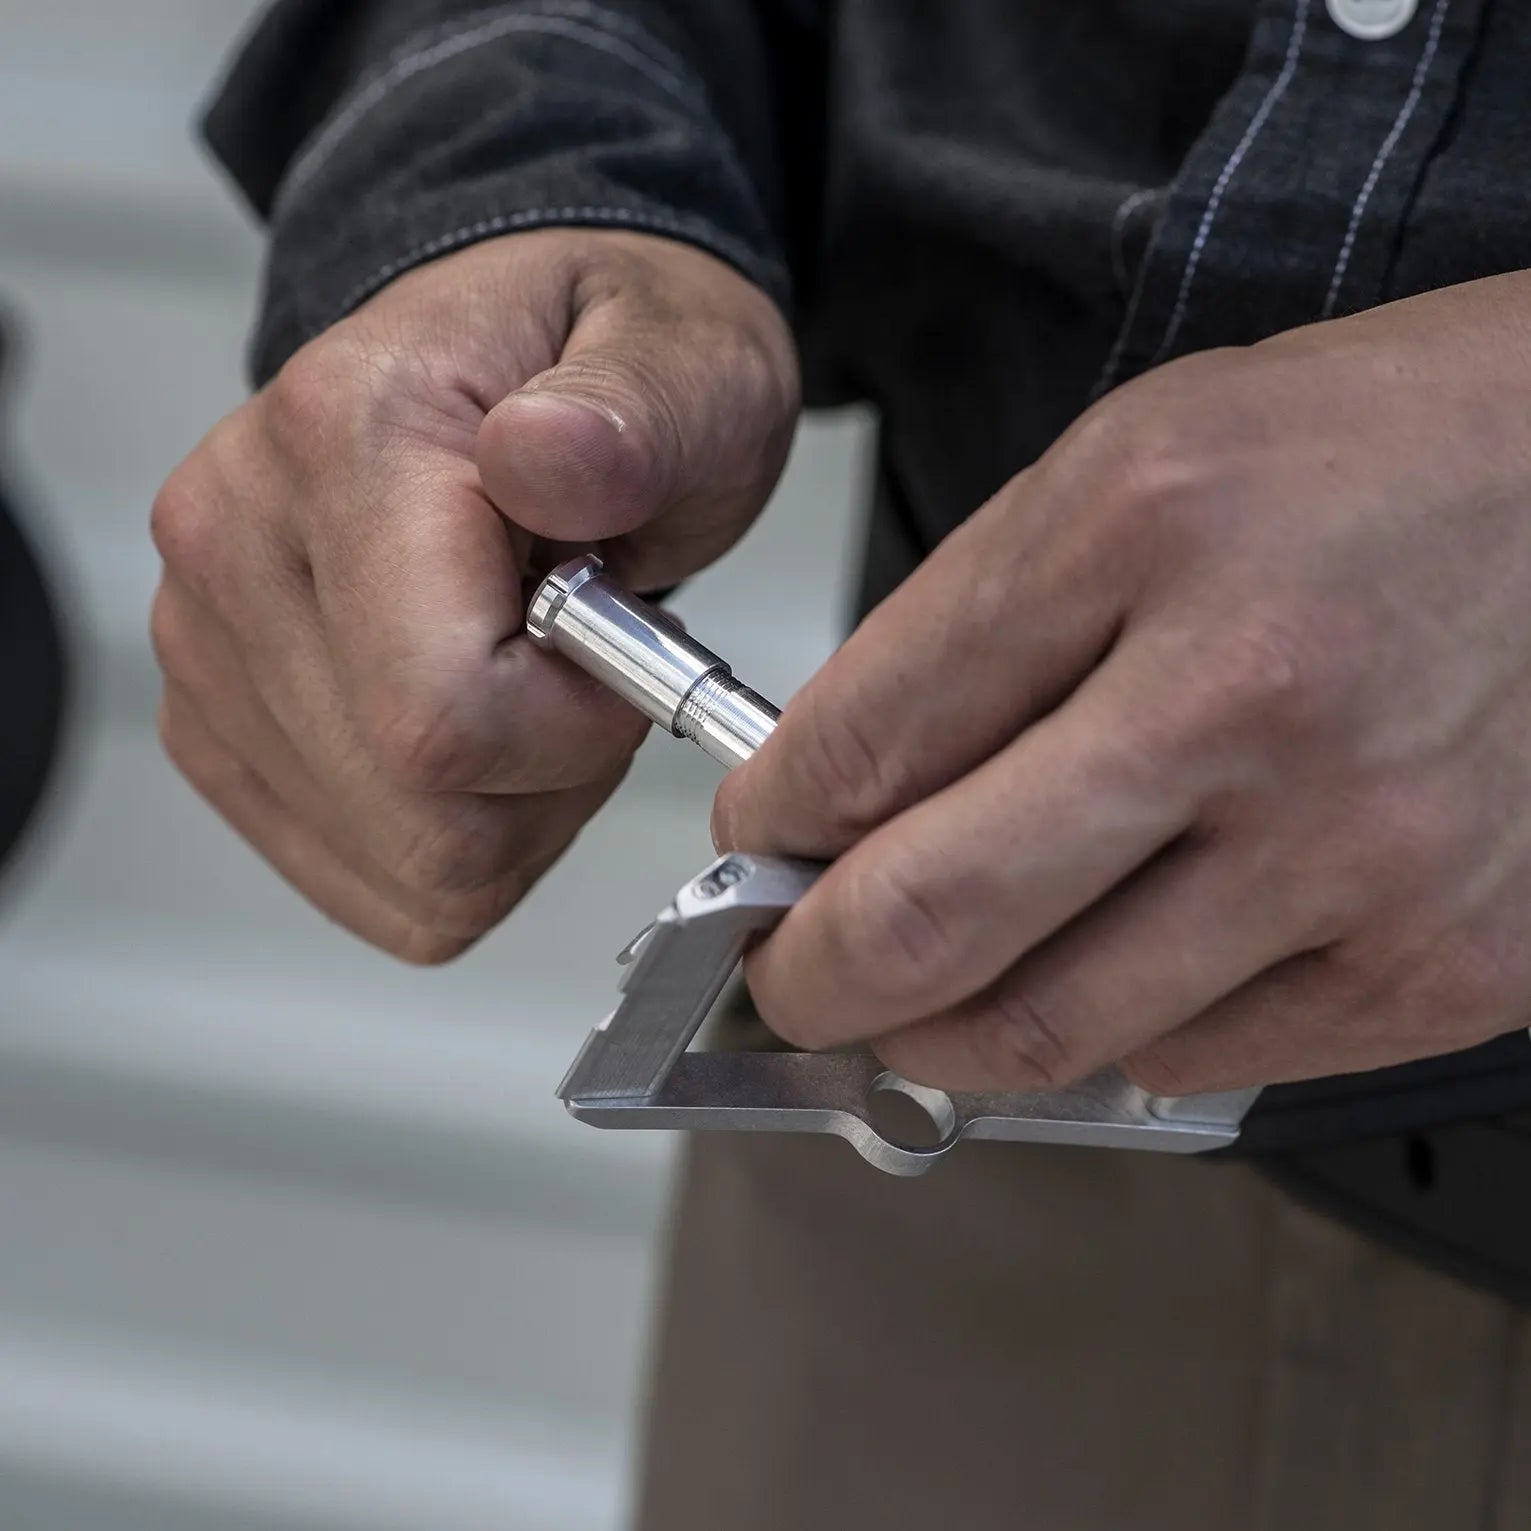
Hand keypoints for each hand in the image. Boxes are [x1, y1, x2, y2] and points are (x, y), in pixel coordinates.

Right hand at [153, 230, 797, 960]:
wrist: (520, 369)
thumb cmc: (606, 371)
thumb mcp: (681, 360)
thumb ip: (634, 413)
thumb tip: (547, 458)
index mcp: (345, 436)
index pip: (440, 713)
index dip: (573, 728)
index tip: (623, 653)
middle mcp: (235, 539)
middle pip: (418, 814)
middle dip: (555, 779)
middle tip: (588, 668)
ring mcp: (207, 642)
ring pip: (400, 864)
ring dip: (516, 813)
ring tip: (538, 687)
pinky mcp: (215, 723)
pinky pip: (368, 879)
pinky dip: (463, 841)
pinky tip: (489, 738)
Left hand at [715, 275, 1530, 1095]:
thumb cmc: (1374, 460)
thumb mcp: (1136, 469)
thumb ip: (978, 634)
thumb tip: (842, 802)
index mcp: (1143, 527)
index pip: (868, 732)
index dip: (769, 821)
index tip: (755, 850)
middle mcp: (1252, 695)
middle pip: (932, 916)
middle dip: (809, 977)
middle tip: (786, 982)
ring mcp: (1363, 847)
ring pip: (1051, 1031)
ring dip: (939, 1037)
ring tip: (917, 1005)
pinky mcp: (1448, 961)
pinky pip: (1196, 1063)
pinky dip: (1108, 1040)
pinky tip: (1104, 979)